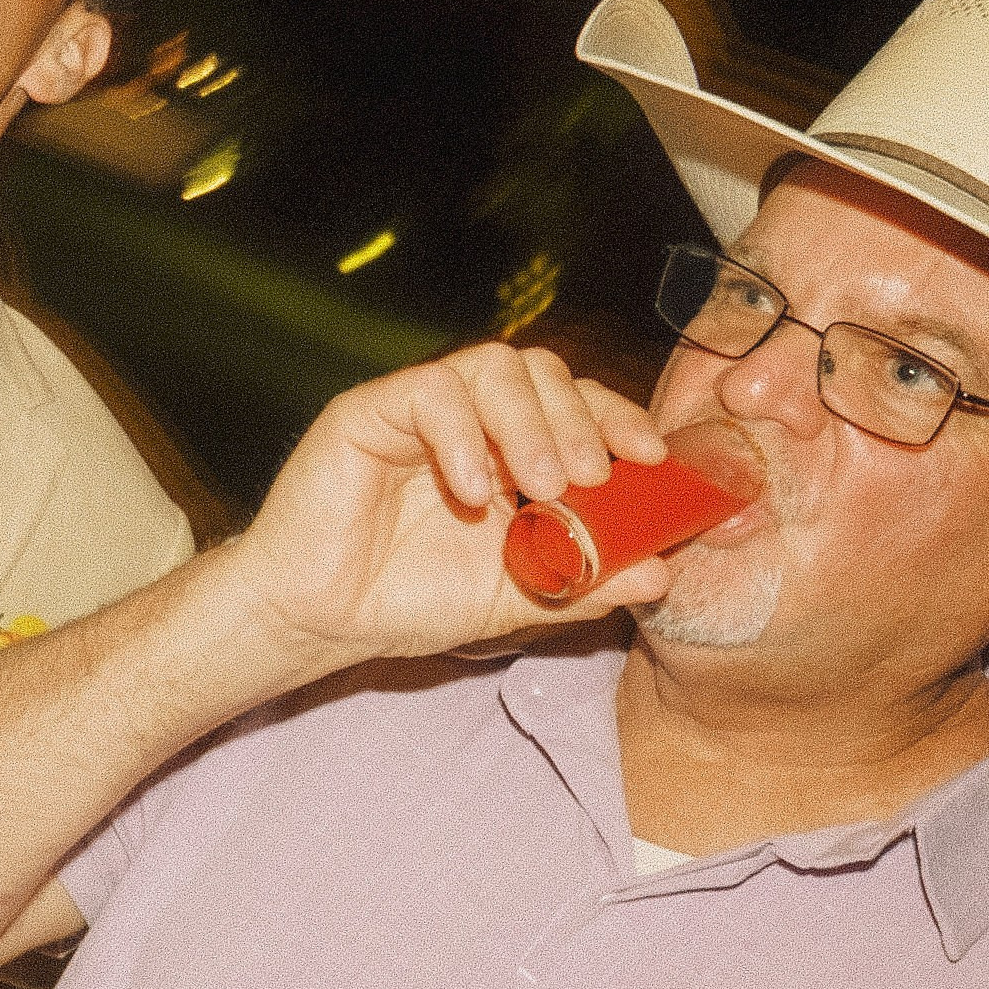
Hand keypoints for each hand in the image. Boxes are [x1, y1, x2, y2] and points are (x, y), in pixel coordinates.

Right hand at [220, 343, 672, 679]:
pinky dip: (463, 435)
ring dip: (530, 422)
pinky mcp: (369, 411)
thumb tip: (664, 570)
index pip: (576, 403)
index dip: (617, 417)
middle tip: (591, 478)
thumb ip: (589, 582)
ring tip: (541, 486)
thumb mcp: (520, 599)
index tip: (652, 456)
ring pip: (492, 365)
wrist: (324, 623)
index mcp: (509, 451)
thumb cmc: (410, 602)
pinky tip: (473, 491)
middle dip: (579, 419)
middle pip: (543, 370)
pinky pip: (429, 391)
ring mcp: (420, 410)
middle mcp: (470, 419)